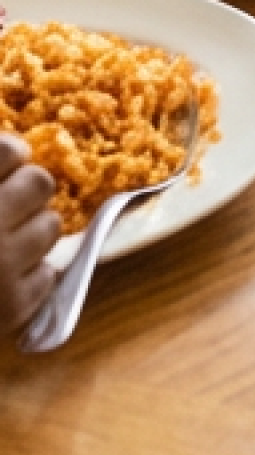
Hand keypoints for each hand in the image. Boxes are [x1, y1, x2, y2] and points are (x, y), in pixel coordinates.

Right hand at [0, 135, 60, 336]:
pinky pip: (47, 272)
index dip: (10, 154)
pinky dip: (28, 275)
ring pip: (51, 225)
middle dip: (26, 192)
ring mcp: (2, 266)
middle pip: (39, 182)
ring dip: (32, 232)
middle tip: (7, 206)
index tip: (7, 166)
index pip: (8, 150)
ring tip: (4, 245)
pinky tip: (4, 280)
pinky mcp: (14, 306)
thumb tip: (12, 148)